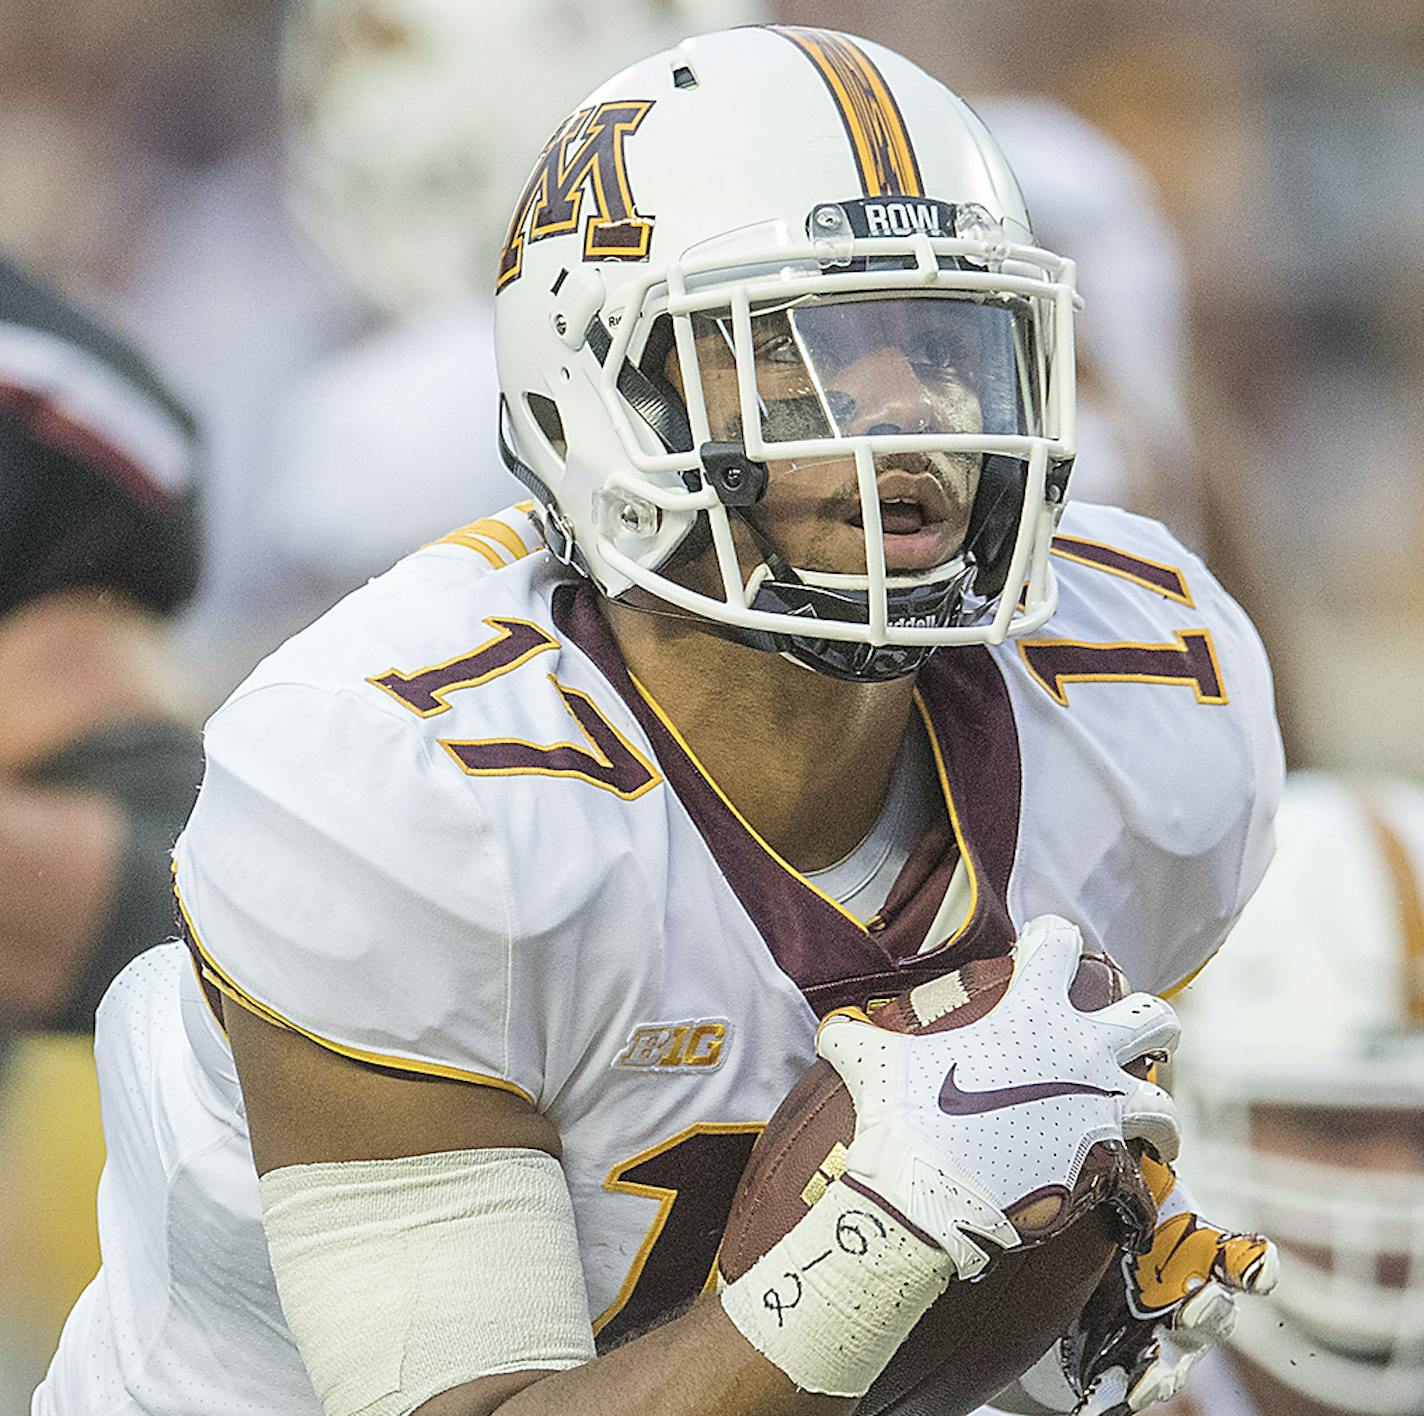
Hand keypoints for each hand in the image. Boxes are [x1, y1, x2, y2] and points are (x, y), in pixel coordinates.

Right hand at [815, 914, 1180, 1279]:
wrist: (927, 1193)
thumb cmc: (904, 1117)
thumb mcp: (870, 1061)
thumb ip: (855, 1035)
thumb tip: (830, 1026)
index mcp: (1031, 1010)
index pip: (1060, 942)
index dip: (1050, 938)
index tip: (1040, 948)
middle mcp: (1079, 1051)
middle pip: (1150, 1017)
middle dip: (1147, 1022)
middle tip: (1125, 1035)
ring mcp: (1099, 1107)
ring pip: (1162, 1093)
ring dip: (1153, 1101)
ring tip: (1144, 1115)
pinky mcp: (1103, 1161)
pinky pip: (1139, 1157)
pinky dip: (1136, 1162)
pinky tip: (1122, 1167)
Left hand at [1016, 1155, 1278, 1413]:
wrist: (1042, 1274)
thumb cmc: (1095, 1212)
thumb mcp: (1108, 1172)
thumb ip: (1128, 1132)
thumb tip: (1141, 1065)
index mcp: (1190, 1249)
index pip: (1237, 1257)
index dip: (1252, 1263)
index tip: (1256, 1266)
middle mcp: (1184, 1299)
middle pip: (1214, 1313)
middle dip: (1210, 1310)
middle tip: (1198, 1300)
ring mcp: (1154, 1341)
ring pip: (1176, 1361)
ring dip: (1167, 1367)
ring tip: (1150, 1374)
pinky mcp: (1117, 1372)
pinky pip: (1125, 1392)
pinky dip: (1118, 1395)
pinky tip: (1103, 1396)